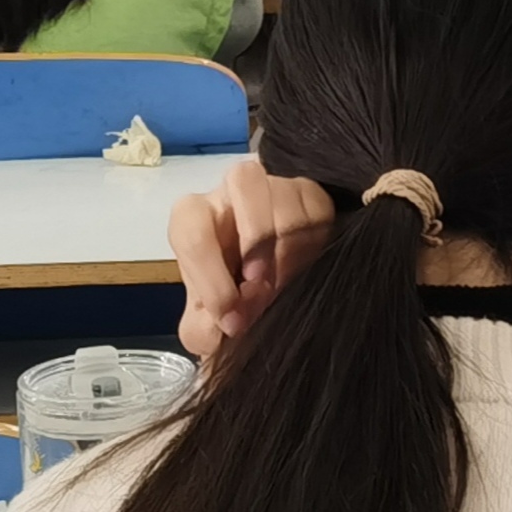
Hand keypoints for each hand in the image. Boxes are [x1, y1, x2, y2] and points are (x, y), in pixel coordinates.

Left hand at [170, 158, 333, 358]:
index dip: (212, 280)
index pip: (195, 233)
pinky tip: (304, 267)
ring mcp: (273, 186)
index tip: (231, 319)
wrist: (258, 294)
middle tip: (260, 283)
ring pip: (287, 194)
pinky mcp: (308, 193)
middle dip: (257, 235)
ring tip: (283, 285)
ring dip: (289, 248)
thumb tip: (226, 325)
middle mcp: (229, 192)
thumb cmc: (225, 299)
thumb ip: (204, 330)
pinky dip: (315, 241)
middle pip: (244, 181)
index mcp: (193, 219)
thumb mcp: (205, 325)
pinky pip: (318, 205)